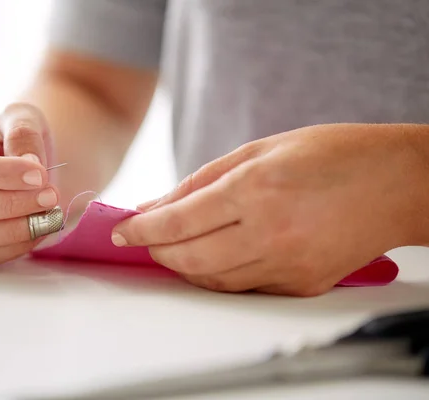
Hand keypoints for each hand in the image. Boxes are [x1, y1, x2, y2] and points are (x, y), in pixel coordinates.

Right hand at [0, 103, 60, 267]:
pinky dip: (9, 249)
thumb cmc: (7, 139)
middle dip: (7, 204)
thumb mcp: (19, 120)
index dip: (0, 174)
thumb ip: (23, 133)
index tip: (40, 175)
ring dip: (10, 230)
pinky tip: (38, 233)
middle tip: (49, 198)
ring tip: (47, 217)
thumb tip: (29, 165)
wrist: (9, 165)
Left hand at [112, 124, 420, 295]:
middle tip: (141, 239)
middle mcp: (269, 233)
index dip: (141, 229)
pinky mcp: (300, 285)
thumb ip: (202, 181)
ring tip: (171, 247)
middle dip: (155, 251)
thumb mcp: (260, 150)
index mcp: (256, 189)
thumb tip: (156, 205)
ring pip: (212, 280)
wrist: (396, 184)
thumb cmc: (333, 155)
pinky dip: (216, 274)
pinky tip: (210, 256)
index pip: (178, 221)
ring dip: (181, 266)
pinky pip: (243, 287)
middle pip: (188, 259)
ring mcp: (287, 265)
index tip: (119, 230)